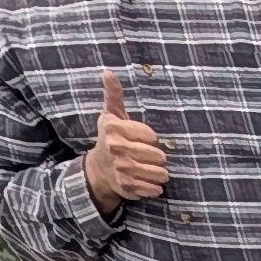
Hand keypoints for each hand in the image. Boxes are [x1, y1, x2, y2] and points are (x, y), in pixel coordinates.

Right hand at [84, 70, 167, 216]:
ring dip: (161, 173)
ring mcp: (121, 169)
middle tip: (154, 157)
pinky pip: (153, 189)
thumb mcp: (112, 115)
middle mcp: (115, 148)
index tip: (147, 139)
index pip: (150, 135)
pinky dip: (155, 187)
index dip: (152, 138)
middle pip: (157, 155)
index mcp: (113, 128)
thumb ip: (114, 95)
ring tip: (155, 170)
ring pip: (158, 173)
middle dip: (159, 157)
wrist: (99, 170)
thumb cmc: (111, 138)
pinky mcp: (126, 187)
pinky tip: (150, 182)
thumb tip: (107, 72)